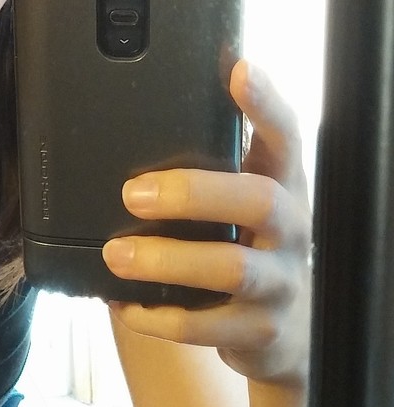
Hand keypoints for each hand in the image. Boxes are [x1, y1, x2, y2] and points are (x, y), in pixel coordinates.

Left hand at [101, 59, 311, 386]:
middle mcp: (291, 231)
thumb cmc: (250, 252)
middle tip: (133, 193)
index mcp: (284, 188)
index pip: (285, 137)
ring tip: (116, 254)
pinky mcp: (258, 331)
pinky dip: (158, 316)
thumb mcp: (244, 207)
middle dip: (194, 194)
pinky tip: (125, 305)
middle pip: (258, 201)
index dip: (265, 104)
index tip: (238, 71)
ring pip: (232, 268)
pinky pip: (205, 326)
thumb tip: (137, 125)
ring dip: (167, 260)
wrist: (287, 335)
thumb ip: (215, 170)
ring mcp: (279, 284)